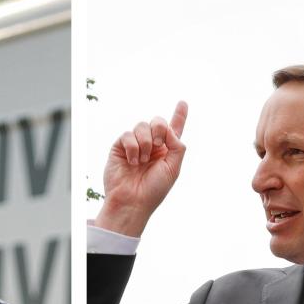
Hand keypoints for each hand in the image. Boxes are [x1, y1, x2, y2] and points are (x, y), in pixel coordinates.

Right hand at [95, 101, 187, 236]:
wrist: (132, 201)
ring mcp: (135, 145)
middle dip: (160, 128)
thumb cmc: (154, 190)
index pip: (173, 129)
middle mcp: (151, 146)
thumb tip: (169, 130)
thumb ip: (178, 146)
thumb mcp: (174, 169)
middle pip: (158, 121)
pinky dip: (132, 147)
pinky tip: (132, 161)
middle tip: (157, 145)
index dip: (179, 115)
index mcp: (166, 151)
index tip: (183, 102)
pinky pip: (127, 134)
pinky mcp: (120, 147)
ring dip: (145, 142)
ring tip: (142, 161)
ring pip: (142, 125)